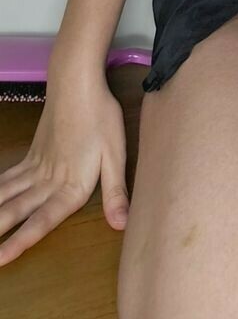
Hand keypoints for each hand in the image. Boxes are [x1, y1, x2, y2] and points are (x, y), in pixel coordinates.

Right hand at [0, 79, 128, 265]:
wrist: (76, 83)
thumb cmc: (100, 117)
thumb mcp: (116, 154)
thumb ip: (115, 191)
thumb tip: (121, 224)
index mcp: (71, 184)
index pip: (43, 220)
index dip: (22, 241)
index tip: (1, 258)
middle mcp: (48, 180)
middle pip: (18, 211)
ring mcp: (36, 166)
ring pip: (8, 195)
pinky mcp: (32, 154)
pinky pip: (9, 178)